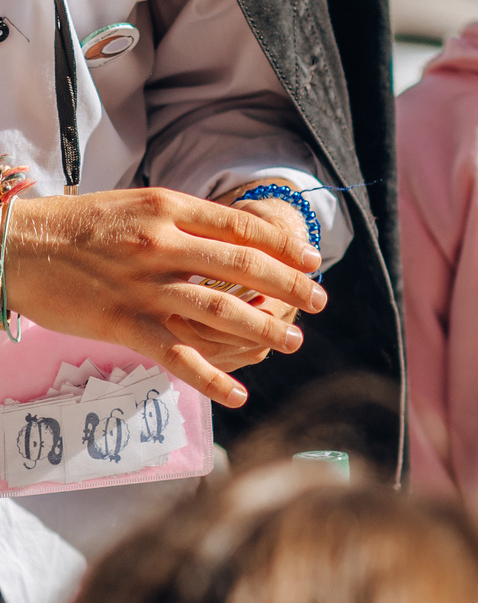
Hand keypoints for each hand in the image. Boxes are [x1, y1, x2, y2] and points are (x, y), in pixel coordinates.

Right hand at [4, 188, 325, 406]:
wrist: (12, 243)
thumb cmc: (76, 225)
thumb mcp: (135, 206)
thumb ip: (184, 221)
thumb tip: (235, 236)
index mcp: (168, 209)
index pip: (243, 227)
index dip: (286, 246)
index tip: (313, 261)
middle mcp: (161, 244)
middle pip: (244, 268)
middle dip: (290, 288)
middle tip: (321, 301)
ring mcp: (143, 286)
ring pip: (221, 311)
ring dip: (265, 330)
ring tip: (295, 342)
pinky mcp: (122, 323)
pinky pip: (177, 355)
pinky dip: (212, 378)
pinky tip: (239, 396)